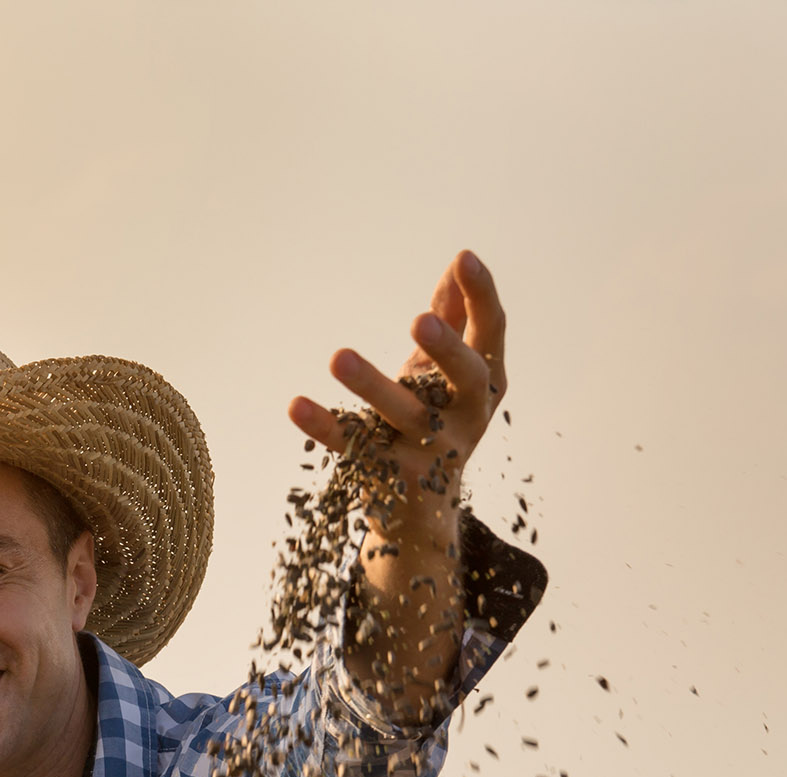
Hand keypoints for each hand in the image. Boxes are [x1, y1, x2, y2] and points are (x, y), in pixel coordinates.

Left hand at [287, 249, 506, 497]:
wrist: (421, 511)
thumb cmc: (435, 419)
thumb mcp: (446, 372)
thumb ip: (454, 318)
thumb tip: (458, 261)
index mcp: (486, 385)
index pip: (491, 334)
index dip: (482, 295)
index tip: (464, 257)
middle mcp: (467, 418)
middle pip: (466, 380)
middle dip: (446, 350)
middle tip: (418, 320)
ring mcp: (429, 449)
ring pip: (403, 414)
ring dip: (371, 384)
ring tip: (337, 356)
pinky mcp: (386, 474)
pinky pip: (352, 445)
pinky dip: (323, 425)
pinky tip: (295, 404)